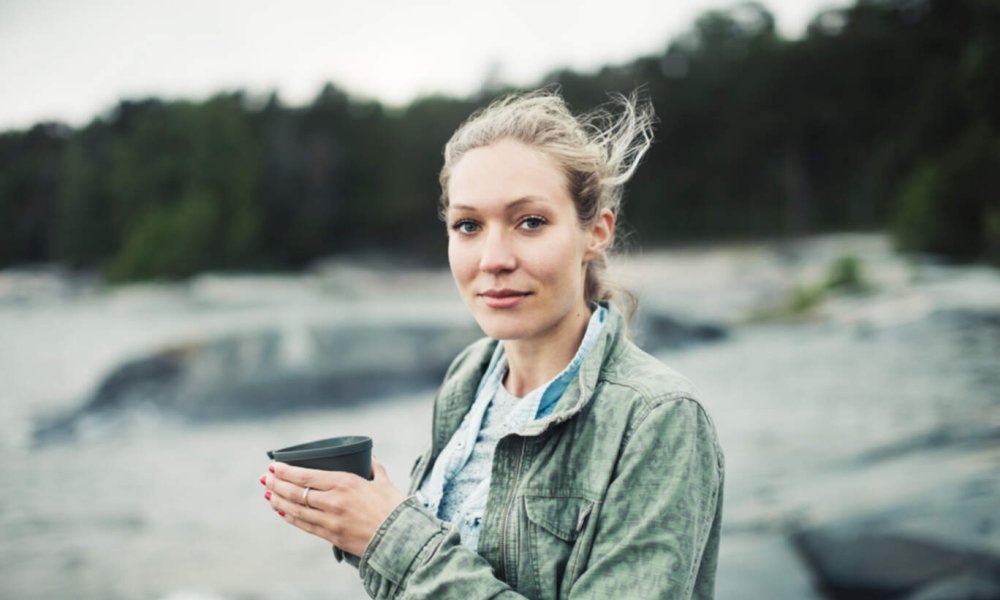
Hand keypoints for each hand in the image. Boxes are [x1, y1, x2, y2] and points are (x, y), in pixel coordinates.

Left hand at [261, 457, 405, 555]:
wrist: (400, 538)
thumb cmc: (394, 507)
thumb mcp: (384, 480)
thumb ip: (373, 467)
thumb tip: (369, 456)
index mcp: (345, 482)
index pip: (306, 476)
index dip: (286, 471)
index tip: (274, 466)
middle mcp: (333, 501)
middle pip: (295, 492)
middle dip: (277, 484)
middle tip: (265, 479)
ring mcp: (330, 521)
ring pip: (295, 510)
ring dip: (278, 501)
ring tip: (268, 494)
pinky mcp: (331, 536)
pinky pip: (304, 525)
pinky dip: (290, 518)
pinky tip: (282, 512)